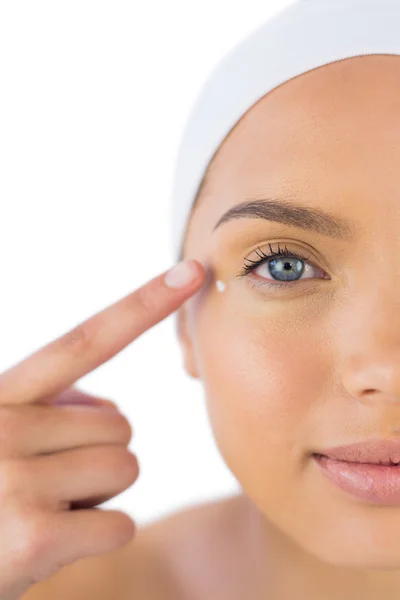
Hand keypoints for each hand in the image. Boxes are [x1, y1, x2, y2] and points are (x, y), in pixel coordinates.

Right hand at [0, 259, 204, 599]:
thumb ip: (50, 408)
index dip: (144, 304)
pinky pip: (120, 523)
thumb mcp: (3, 437)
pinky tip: (47, 544)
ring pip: (126, 467)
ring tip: (43, 510)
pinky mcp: (33, 538)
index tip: (193, 271)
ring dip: (96, 495)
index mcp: (2, 394)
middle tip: (44, 485)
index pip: (86, 340)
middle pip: (122, 425)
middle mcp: (4, 426)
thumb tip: (108, 407)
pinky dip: (97, 536)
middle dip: (97, 456)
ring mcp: (15, 480)